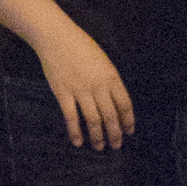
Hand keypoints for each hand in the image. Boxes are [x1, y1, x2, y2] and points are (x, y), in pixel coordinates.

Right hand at [32, 14, 135, 149]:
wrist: (57, 38)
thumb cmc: (81, 47)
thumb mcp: (103, 61)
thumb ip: (110, 81)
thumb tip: (116, 102)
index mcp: (111, 77)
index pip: (124, 104)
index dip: (128, 121)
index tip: (129, 132)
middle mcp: (98, 86)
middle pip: (110, 116)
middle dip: (115, 134)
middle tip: (116, 146)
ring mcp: (80, 90)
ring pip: (93, 120)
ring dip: (97, 137)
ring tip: (99, 147)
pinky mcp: (63, 93)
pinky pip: (71, 117)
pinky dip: (75, 132)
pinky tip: (78, 142)